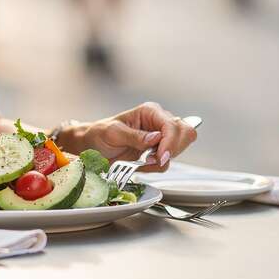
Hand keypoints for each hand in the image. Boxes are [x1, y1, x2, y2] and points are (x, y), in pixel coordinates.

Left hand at [79, 102, 196, 172]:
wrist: (92, 147)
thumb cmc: (99, 134)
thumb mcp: (113, 133)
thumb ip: (135, 136)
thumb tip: (156, 138)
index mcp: (150, 112)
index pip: (172, 125)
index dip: (170, 142)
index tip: (160, 157)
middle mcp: (159, 122)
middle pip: (186, 134)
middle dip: (172, 150)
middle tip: (153, 160)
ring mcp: (161, 137)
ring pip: (180, 149)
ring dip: (163, 160)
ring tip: (143, 161)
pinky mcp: (158, 152)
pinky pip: (168, 161)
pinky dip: (157, 167)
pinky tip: (142, 164)